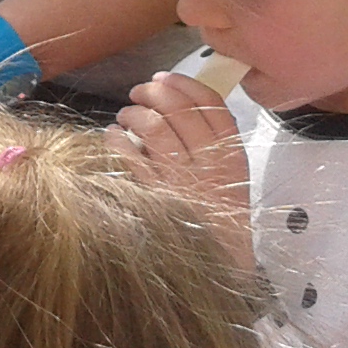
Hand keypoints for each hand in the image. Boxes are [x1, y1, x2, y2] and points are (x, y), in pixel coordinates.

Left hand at [108, 73, 252, 268]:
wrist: (218, 270)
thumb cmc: (218, 218)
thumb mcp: (229, 180)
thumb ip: (210, 145)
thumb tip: (173, 103)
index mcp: (233, 157)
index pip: (212, 105)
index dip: (184, 84)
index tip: (165, 78)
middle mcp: (211, 165)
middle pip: (179, 109)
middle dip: (153, 92)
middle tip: (138, 93)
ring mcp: (181, 182)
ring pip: (154, 127)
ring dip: (133, 113)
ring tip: (126, 117)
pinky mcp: (153, 198)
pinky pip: (128, 155)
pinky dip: (116, 138)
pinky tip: (113, 138)